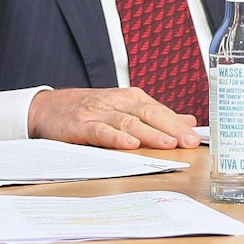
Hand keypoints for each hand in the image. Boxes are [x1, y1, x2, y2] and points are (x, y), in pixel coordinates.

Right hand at [27, 87, 200, 149]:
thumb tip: (187, 121)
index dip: (179, 125)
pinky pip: (101, 131)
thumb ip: (155, 115)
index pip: (160, 111)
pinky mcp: (81, 125)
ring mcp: (99, 113)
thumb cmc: (91, 110)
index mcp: (132, 98)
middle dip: (171, 129)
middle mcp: (118, 102)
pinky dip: (116, 137)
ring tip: (167, 144)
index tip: (195, 138)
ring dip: (150, 134)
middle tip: (188, 142)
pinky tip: (129, 144)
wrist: (49, 107)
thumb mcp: (125, 108)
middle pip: (149, 114)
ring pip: (129, 122)